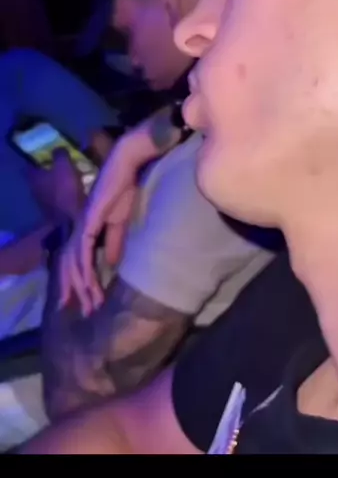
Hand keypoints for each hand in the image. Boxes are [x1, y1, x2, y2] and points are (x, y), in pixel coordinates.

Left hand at [28, 149, 85, 222]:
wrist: (71, 221)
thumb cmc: (65, 190)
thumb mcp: (64, 165)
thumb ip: (60, 154)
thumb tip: (58, 148)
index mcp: (34, 176)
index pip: (32, 162)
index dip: (42, 156)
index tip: (54, 152)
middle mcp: (35, 189)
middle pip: (43, 175)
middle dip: (54, 169)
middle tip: (68, 163)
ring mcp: (44, 202)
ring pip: (52, 186)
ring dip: (62, 181)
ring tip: (77, 175)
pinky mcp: (55, 211)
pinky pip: (60, 196)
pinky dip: (67, 192)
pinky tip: (78, 188)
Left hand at [58, 124, 159, 316]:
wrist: (127, 165)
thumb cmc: (126, 187)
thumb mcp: (122, 221)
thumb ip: (115, 241)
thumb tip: (111, 262)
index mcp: (88, 228)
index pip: (79, 260)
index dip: (82, 281)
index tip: (90, 300)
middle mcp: (81, 228)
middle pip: (70, 265)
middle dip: (75, 289)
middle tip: (84, 312)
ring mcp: (82, 224)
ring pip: (74, 262)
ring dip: (83, 285)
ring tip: (91, 303)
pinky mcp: (88, 220)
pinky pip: (83, 250)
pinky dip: (85, 268)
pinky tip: (90, 283)